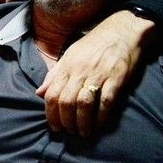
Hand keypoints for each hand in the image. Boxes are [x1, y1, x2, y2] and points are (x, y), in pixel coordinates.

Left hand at [37, 9, 150, 136]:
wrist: (123, 29)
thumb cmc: (94, 43)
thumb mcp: (70, 55)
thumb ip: (55, 75)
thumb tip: (39, 93)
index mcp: (67, 66)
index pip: (52, 94)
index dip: (51, 113)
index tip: (54, 126)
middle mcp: (80, 71)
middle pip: (66, 101)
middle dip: (66, 121)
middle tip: (69, 132)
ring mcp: (98, 74)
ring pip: (84, 104)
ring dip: (82, 122)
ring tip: (83, 132)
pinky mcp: (117, 77)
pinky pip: (106, 100)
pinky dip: (101, 115)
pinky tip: (99, 124)